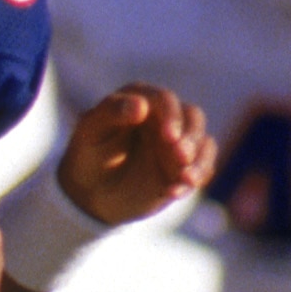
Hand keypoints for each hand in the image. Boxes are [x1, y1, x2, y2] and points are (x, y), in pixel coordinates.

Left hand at [56, 85, 214, 226]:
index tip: (169, 136)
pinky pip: (202, 167)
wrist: (92, 192)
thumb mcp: (90, 133)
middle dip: (190, 138)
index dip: (171, 115)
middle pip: (192, 118)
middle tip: (182, 157)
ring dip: (199, 160)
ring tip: (186, 180)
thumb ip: (110, 113)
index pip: (165, 100)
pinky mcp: (185, 165)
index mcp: (142, 99)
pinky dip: (196, 178)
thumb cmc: (88, 154)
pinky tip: (175, 192)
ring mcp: (178, 141)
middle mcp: (165, 116)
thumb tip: (141, 105)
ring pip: (202, 143)